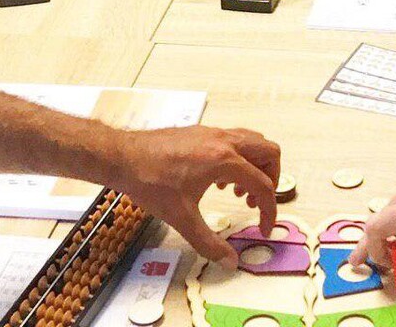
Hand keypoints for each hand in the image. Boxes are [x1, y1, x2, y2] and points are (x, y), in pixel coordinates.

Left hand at [109, 125, 279, 263]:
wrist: (124, 156)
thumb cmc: (151, 182)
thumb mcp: (182, 218)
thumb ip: (209, 243)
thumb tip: (230, 262)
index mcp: (224, 160)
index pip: (262, 184)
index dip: (268, 209)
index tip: (263, 228)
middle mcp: (224, 140)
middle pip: (268, 151)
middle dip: (271, 178)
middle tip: (257, 202)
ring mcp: (213, 133)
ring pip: (252, 142)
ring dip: (255, 166)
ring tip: (237, 193)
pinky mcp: (202, 132)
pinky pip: (234, 140)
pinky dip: (238, 159)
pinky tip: (217, 181)